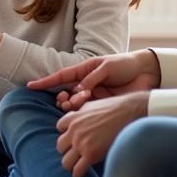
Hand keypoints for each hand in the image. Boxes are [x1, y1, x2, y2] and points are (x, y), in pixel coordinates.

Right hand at [28, 49, 159, 110]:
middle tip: (67, 100)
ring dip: (74, 104)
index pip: (61, 76)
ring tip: (80, 102)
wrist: (146, 73)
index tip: (30, 86)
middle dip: (63, 97)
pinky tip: (86, 110)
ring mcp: (94, 96)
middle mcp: (86, 84)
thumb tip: (79, 91)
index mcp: (84, 70)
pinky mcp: (103, 106)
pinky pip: (88, 111)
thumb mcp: (106, 67)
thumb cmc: (124, 65)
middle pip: (66, 93)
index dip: (45, 82)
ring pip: (75, 104)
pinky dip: (84, 111)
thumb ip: (92, 79)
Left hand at [56, 92, 148, 176]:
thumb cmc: (113, 108)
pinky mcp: (91, 154)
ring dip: (70, 164)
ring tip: (77, 166)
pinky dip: (78, 173)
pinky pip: (77, 170)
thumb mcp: (91, 105)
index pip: (59, 128)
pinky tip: (81, 173)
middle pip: (60, 146)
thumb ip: (80, 113)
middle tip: (76, 153)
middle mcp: (74, 131)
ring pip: (65, 161)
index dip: (67, 133)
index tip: (75, 137)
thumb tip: (77, 118)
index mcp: (73, 117)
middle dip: (67, 150)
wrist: (129, 112)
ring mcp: (81, 143)